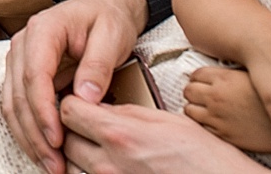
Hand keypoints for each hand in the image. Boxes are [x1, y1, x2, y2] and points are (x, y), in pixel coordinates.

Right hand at [2, 0, 147, 173]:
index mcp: (43, 31)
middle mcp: (23, 44)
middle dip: (34, 133)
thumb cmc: (109, 17)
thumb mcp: (112, 36)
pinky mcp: (25, 72)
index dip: (42, 111)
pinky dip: (28, 129)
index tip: (57, 138)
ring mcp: (20, 58)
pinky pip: (19, 104)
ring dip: (28, 137)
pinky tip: (44, 149)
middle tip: (55, 164)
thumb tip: (85, 98)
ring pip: (12, 104)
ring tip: (49, 164)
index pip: (33, 76)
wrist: (107, 5)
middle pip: (18, 95)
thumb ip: (97, 66)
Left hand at [59, 96, 265, 173]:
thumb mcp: (166, 120)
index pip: (68, 111)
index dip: (73, 103)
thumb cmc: (205, 158)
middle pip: (65, 140)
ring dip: (79, 156)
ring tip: (100, 149)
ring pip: (73, 167)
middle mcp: (109, 165)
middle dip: (73, 130)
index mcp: (120, 135)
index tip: (81, 103)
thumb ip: (125, 113)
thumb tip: (99, 108)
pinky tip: (110, 167)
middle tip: (89, 125)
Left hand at [183, 67, 270, 154]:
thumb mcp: (254, 76)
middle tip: (202, 95)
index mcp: (224, 79)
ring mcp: (217, 116)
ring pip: (189, 110)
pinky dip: (203, 122)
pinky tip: (215, 120)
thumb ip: (233, 73)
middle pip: (188, 90)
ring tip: (206, 108)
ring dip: (195, 107)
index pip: (195, 75)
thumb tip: (220, 70)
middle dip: (193, 92)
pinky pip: (200, 126)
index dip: (199, 78)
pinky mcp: (222, 133)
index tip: (204, 81)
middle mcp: (216, 96)